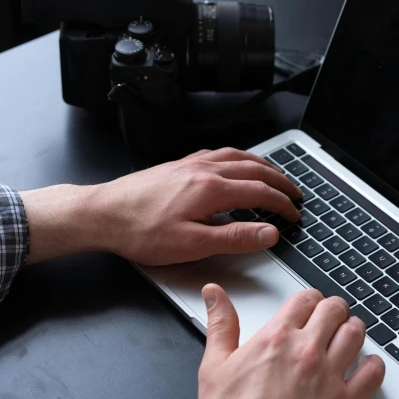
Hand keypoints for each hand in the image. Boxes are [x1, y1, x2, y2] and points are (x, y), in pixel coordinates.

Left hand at [21, 147, 300, 263]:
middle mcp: (204, 169)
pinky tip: (234, 163)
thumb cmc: (141, 231)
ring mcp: (191, 163)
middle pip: (254, 168)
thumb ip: (235, 238)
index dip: (282, 205)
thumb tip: (269, 233)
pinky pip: (218, 153)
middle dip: (279, 180)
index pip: (261, 192)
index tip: (294, 215)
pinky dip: (238, 157)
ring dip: (261, 164)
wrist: (103, 214)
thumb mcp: (192, 245)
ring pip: (237, 156)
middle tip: (295, 193)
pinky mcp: (178, 165)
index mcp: (211, 189)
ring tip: (274, 174)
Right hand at [159, 286, 384, 398]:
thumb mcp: (214, 367)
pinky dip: (373, 365)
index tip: (310, 306)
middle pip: (335, 310)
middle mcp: (307, 351)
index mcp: (276, 338)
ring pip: (356, 334)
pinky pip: (374, 373)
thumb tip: (214, 294)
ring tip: (348, 336)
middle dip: (334, 310)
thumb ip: (220, 324)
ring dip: (353, 330)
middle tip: (331, 318)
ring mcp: (330, 377)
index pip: (306, 298)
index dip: (309, 299)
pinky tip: (366, 367)